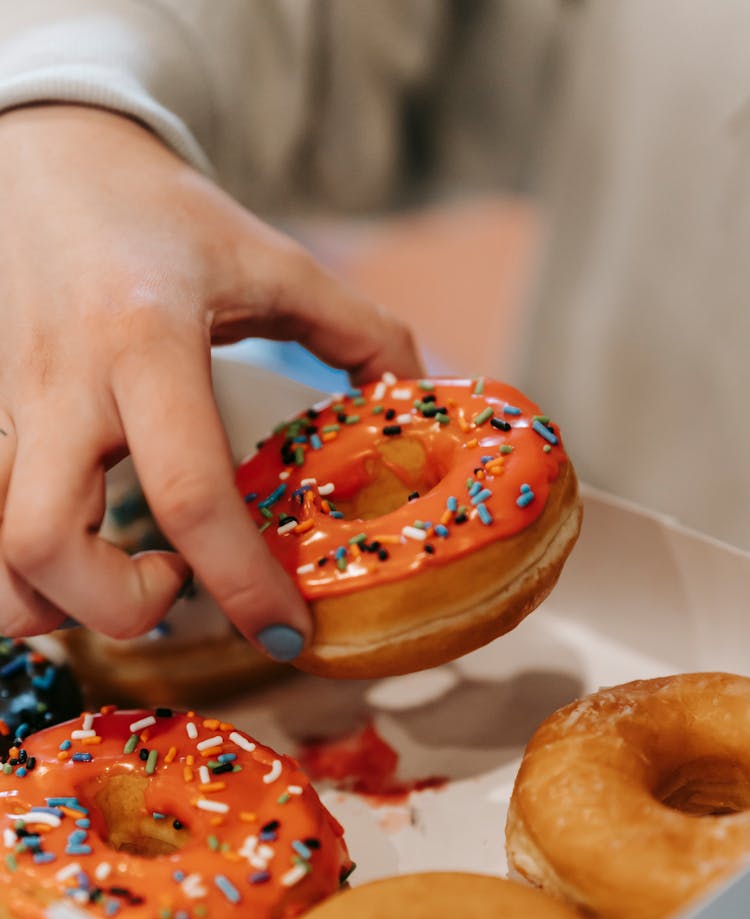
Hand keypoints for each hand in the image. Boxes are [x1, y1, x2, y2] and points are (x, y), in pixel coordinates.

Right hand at [0, 105, 423, 657]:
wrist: (51, 162)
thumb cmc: (163, 214)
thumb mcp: (271, 259)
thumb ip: (358, 327)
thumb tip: (416, 392)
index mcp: (147, 344)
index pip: (190, 493)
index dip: (243, 583)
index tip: (287, 631)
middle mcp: (64, 386)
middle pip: (46, 544)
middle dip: (119, 609)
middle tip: (176, 587)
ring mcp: (10, 406)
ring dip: (54, 601)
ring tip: (120, 576)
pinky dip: (21, 569)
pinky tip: (76, 551)